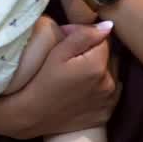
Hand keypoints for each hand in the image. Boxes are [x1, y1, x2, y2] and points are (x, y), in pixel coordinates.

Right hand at [5, 22, 119, 138]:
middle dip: (96, 56)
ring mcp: (108, 101)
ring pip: (112, 76)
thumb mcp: (58, 52)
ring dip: (101, 72)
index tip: (73, 46)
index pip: (104, 40)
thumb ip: (84, 35)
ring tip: (79, 77)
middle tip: (74, 62)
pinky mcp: (105, 115)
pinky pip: (111, 95)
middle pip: (110, 58)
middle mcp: (108, 83)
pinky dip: (102, 91)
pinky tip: (85, 91)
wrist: (31, 115)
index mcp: (97, 65)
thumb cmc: (41, 80)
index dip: (88, 39)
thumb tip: (108, 26)